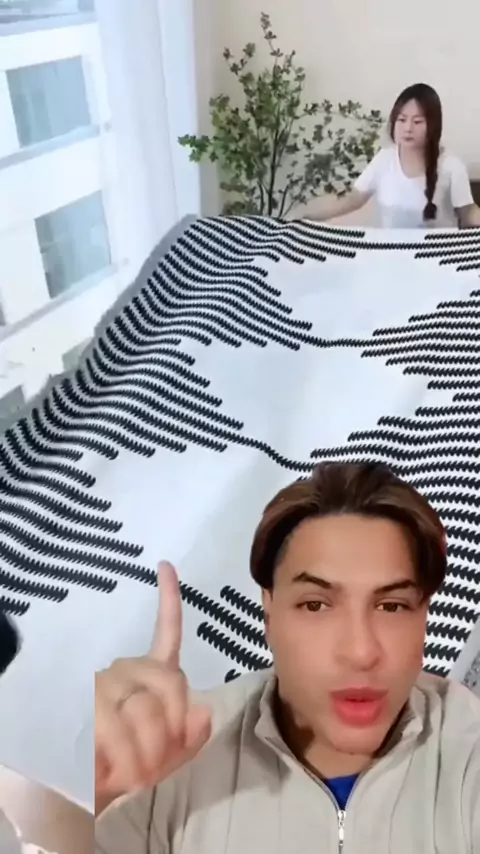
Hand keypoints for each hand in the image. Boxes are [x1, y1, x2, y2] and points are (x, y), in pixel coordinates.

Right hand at [95, 562, 211, 810]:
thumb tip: (201, 714)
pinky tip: (116, 776)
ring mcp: (102, 684)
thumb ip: (191, 737)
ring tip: (133, 776)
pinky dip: (127, 760)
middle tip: (156, 765)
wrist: (80, 791)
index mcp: (149, 675)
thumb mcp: (167, 756)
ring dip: (148, 754)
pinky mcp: (85, 706)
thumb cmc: (126, 767)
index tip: (166, 565)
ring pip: (147, 709)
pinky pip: (119, 728)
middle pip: (172, 681)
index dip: (169, 598)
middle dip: (174, 729)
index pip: (166, 632)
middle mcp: (124, 669)